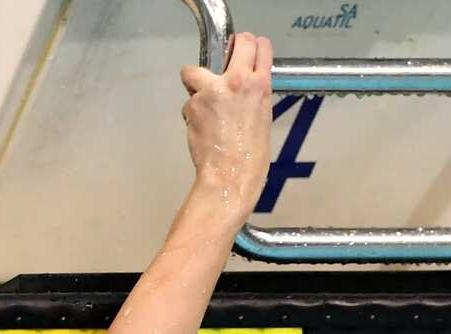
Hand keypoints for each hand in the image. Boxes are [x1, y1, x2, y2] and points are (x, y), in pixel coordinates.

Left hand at [181, 32, 273, 217]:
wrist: (230, 175)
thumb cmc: (250, 157)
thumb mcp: (262, 119)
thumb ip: (252, 97)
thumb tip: (241, 91)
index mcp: (261, 86)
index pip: (260, 46)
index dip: (251, 45)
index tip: (244, 47)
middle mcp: (237, 81)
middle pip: (237, 42)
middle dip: (228, 48)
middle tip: (221, 61)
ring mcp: (213, 91)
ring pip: (194, 71)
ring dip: (195, 84)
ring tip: (203, 105)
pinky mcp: (193, 105)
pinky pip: (188, 102)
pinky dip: (191, 113)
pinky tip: (200, 129)